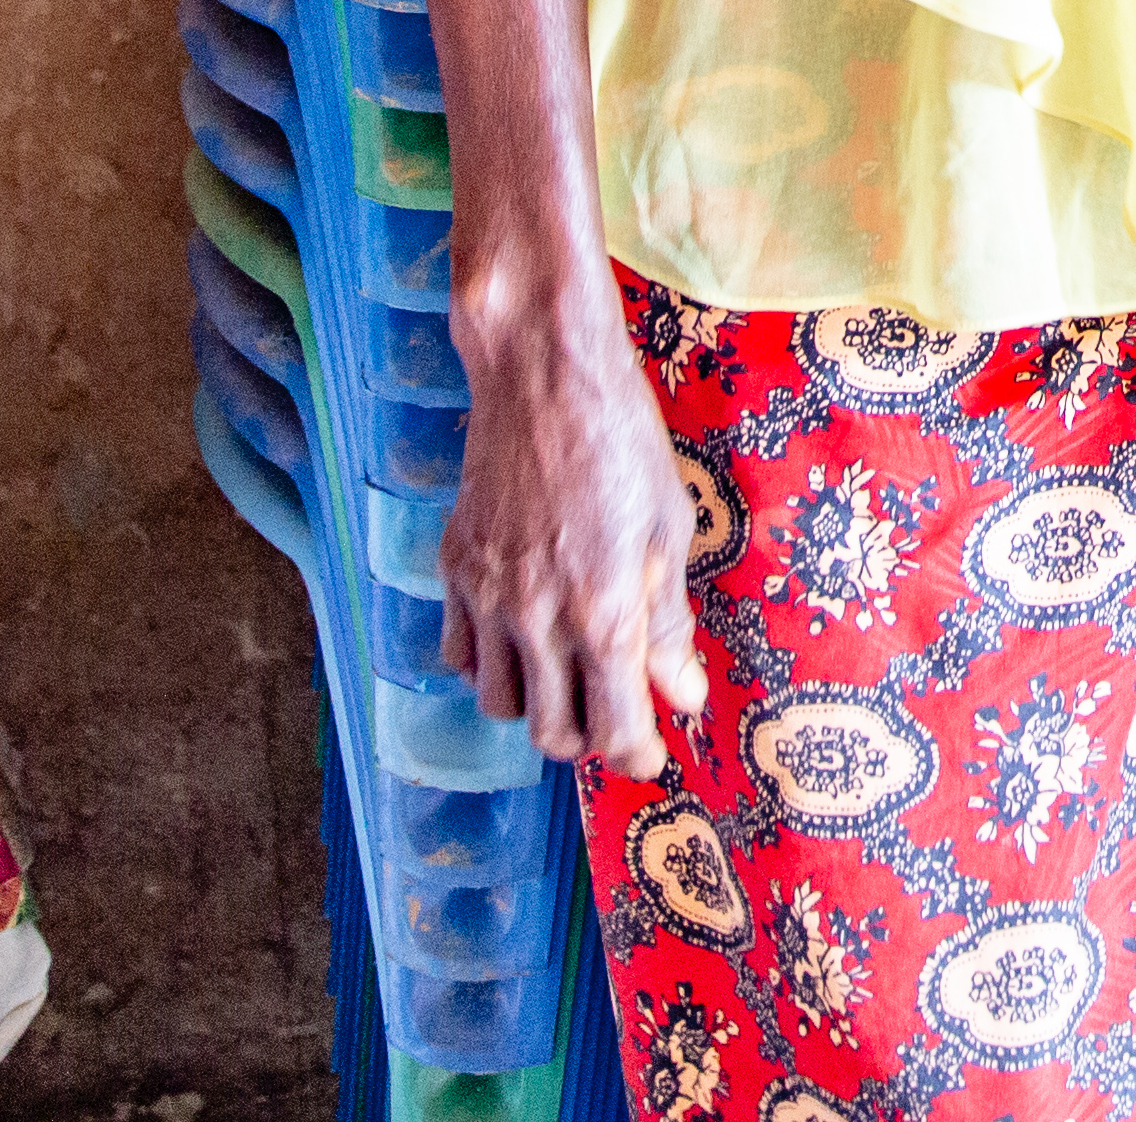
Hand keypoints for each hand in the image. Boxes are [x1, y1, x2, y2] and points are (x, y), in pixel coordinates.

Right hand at [439, 290, 703, 774]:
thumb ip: (668, 623)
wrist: (544, 378)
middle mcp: (539, 620)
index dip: (637, 757)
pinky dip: (488, 665)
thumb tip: (682, 693)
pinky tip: (519, 638)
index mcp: (605, 615)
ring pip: (502, 705)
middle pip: (552, 736)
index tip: (648, 753)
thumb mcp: (670, 534)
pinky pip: (458, 655)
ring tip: (567, 675)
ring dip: (537, 705)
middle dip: (588, 738)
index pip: (616, 733)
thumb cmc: (623, 445)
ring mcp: (487, 598)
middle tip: (612, 711)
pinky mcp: (453, 571)